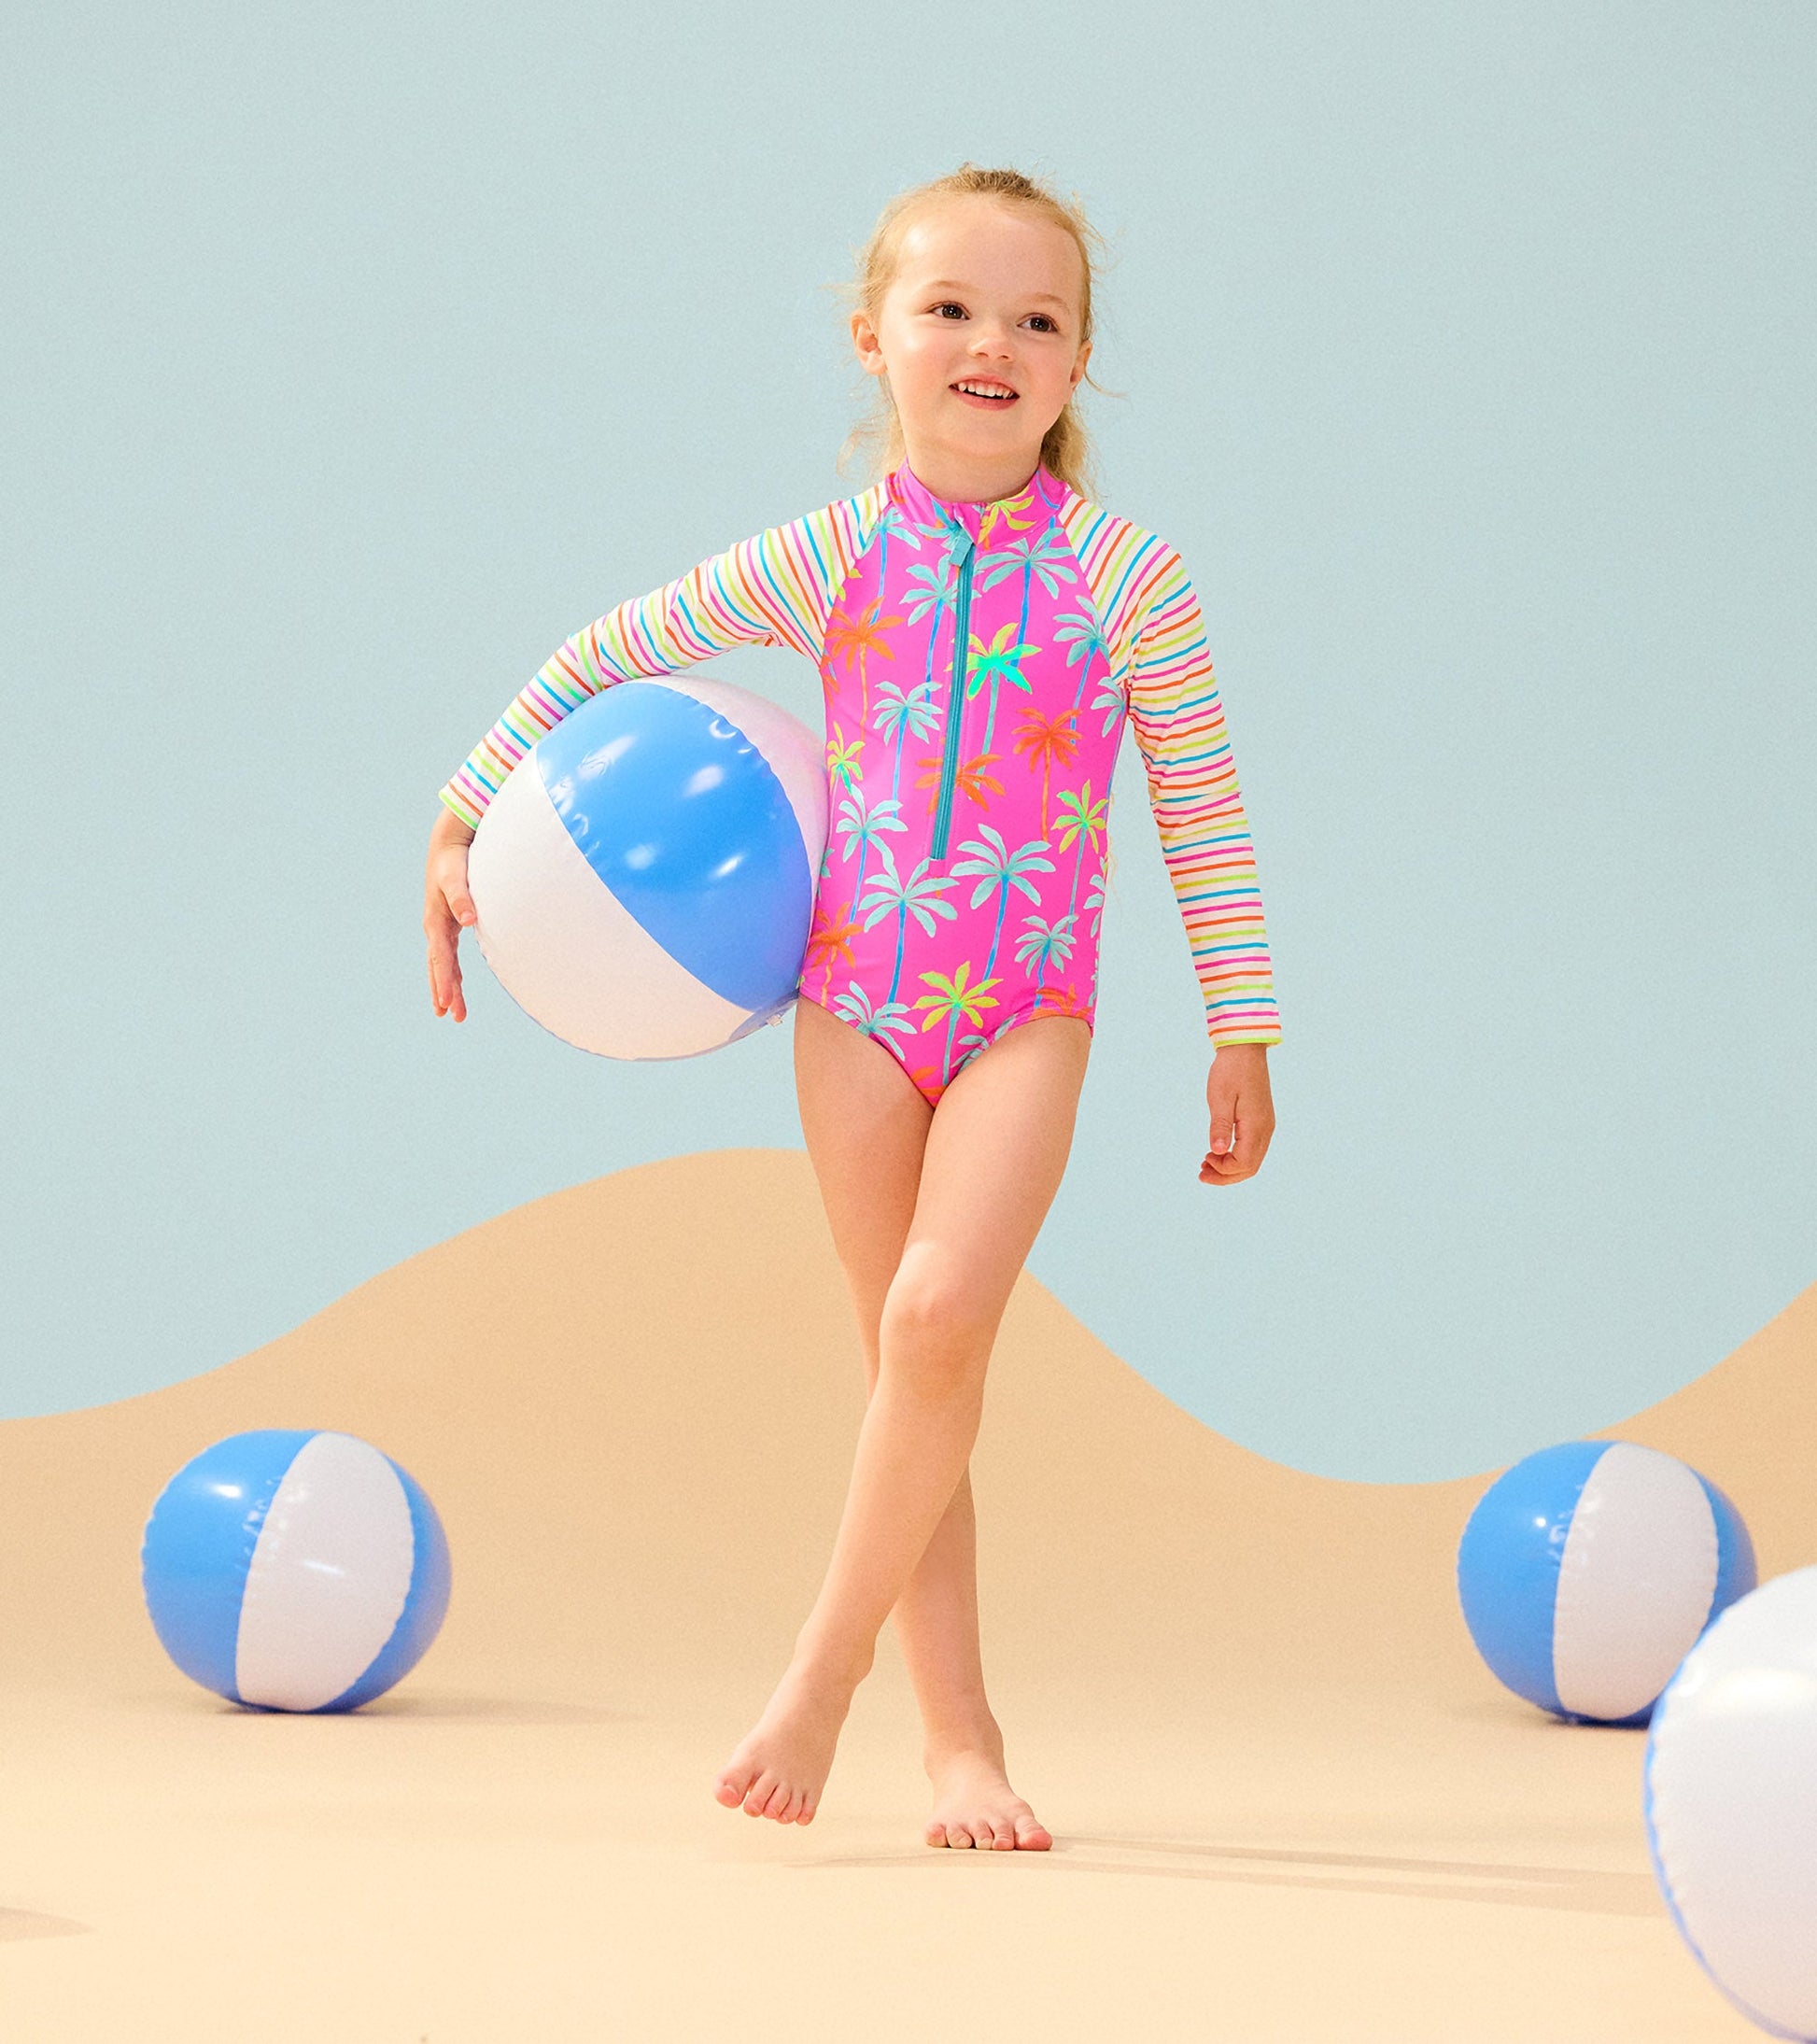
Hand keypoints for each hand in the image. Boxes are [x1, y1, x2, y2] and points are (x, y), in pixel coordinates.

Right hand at [425, 808, 478, 1021]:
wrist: (447, 847)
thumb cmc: (454, 862)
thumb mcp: (457, 878)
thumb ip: (463, 898)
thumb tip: (469, 920)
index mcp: (436, 921)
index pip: (440, 958)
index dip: (444, 980)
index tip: (446, 1002)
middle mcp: (435, 928)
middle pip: (438, 967)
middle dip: (444, 992)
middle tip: (451, 1017)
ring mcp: (440, 928)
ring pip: (442, 965)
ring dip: (447, 987)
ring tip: (452, 1013)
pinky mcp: (448, 925)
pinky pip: (447, 956)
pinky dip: (451, 973)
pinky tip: (456, 986)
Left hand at [1200, 1042, 1273, 1184]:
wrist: (1245, 1049)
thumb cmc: (1231, 1070)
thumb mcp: (1220, 1097)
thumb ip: (1220, 1126)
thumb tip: (1216, 1151)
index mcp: (1257, 1125)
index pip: (1244, 1162)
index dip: (1223, 1169)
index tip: (1203, 1161)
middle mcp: (1266, 1129)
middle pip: (1250, 1167)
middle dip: (1226, 1175)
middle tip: (1201, 1174)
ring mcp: (1265, 1125)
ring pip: (1252, 1159)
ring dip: (1230, 1167)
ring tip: (1206, 1165)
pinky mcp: (1261, 1121)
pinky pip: (1252, 1148)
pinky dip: (1235, 1156)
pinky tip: (1217, 1152)